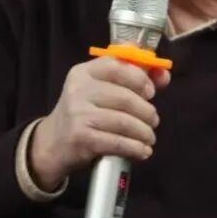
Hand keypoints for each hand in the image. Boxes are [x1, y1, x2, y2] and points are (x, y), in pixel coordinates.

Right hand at [30, 57, 171, 189]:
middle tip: (153, 120)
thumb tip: (164, 73)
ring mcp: (79, 114)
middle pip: (126, 98)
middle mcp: (78, 90)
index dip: (140, 79)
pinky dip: (136, 148)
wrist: (53, 143)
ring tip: (148, 137)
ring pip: (125, 122)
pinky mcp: (82, 138)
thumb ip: (131, 77)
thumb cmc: (84, 113)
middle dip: (147, 112)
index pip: (117, 66)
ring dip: (144, 132)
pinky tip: (143, 151)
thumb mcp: (100, 89)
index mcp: (84, 72)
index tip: (151, 92)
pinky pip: (118, 142)